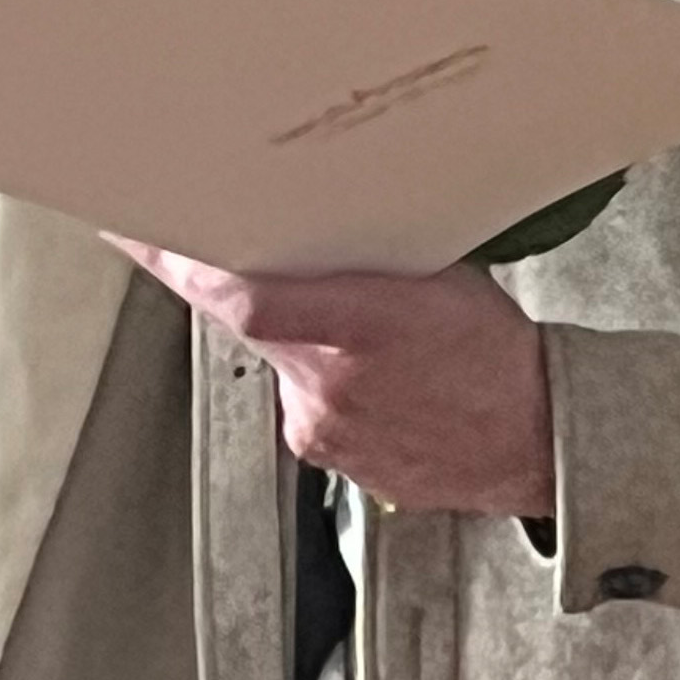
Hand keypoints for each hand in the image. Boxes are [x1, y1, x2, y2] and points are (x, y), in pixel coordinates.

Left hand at [119, 243, 557, 519]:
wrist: (542, 439)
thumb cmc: (499, 355)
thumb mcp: (437, 276)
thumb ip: (354, 258)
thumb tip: (295, 225)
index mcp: (364, 325)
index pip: (245, 297)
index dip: (179, 264)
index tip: (137, 234)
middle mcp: (334, 382)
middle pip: (250, 321)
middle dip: (242, 287)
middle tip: (244, 257)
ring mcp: (326, 425)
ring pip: (276, 360)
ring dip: (296, 340)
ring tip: (363, 342)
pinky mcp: (326, 454)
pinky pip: (297, 401)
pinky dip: (316, 382)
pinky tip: (366, 379)